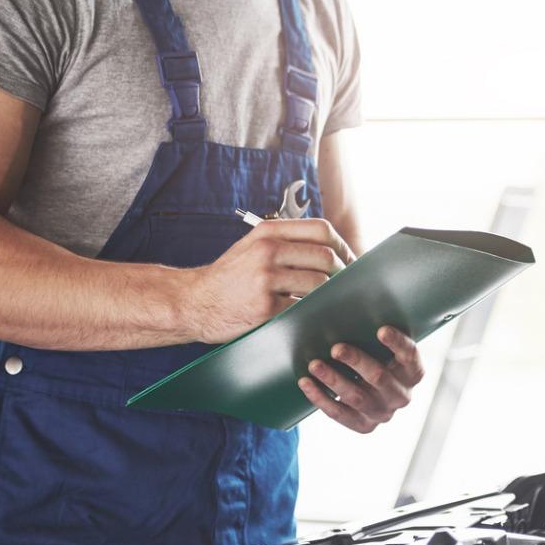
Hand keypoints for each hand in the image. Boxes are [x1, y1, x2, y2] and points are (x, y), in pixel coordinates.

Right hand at [187, 218, 355, 342]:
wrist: (195, 302)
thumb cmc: (230, 277)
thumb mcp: (253, 246)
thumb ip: (287, 242)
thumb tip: (333, 250)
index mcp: (268, 232)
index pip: (321, 229)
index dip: (342, 245)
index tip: (349, 260)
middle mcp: (267, 251)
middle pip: (325, 256)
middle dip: (342, 272)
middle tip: (346, 285)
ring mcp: (266, 279)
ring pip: (319, 284)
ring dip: (329, 294)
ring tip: (329, 300)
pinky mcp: (265, 307)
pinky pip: (303, 308)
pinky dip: (312, 312)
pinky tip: (311, 314)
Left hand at [298, 326, 424, 433]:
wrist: (372, 391)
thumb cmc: (375, 356)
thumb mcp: (382, 346)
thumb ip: (374, 333)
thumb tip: (349, 305)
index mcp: (413, 372)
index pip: (409, 357)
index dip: (397, 343)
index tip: (381, 329)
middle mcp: (401, 396)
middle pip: (380, 378)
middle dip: (357, 362)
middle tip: (336, 348)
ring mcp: (382, 413)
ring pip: (356, 397)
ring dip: (333, 380)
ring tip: (314, 364)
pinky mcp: (364, 426)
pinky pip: (339, 414)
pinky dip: (320, 398)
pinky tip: (306, 383)